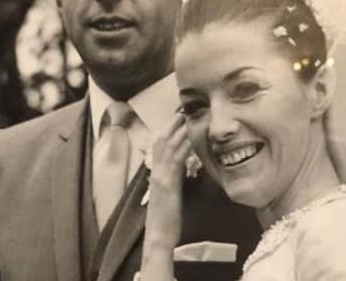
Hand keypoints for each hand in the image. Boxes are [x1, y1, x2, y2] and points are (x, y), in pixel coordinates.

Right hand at [146, 114, 191, 249]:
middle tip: (182, 108)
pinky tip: (190, 138)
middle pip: (161, 140)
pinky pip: (175, 161)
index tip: (178, 117)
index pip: (160, 145)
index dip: (167, 130)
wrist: (158, 236)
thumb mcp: (169, 194)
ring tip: (186, 115)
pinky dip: (182, 147)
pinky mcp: (167, 184)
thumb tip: (181, 166)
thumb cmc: (166, 219)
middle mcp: (156, 172)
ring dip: (176, 130)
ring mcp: (160, 177)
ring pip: (166, 147)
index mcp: (156, 174)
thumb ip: (173, 178)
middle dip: (171, 124)